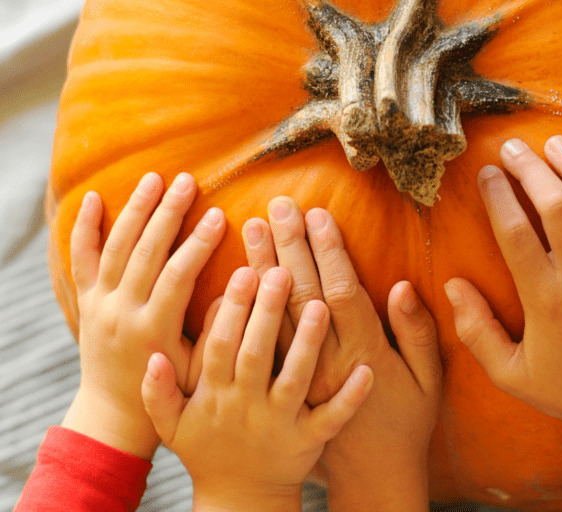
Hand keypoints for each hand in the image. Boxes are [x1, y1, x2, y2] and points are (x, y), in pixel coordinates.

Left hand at [62, 172, 224, 459]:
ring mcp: (99, 304)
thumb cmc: (170, 390)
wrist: (114, 410)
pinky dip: (83, 227)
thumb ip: (219, 332)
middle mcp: (121, 312)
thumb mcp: (200, 369)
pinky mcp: (86, 301)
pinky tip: (92, 198)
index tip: (219, 216)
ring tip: (154, 179)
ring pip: (115, 247)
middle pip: (145, 251)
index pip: (177, 275)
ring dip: (135, 210)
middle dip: (168, 213)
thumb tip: (240, 290)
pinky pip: (81, 259)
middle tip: (187, 182)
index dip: (198, 244)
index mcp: (153, 328)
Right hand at [141, 265, 372, 511]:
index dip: (231, 309)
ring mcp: (280, 424)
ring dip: (307, 344)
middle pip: (256, 353)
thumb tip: (152, 355)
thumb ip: (158, 391)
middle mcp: (246, 406)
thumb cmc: (207, 450)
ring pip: (294, 379)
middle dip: (268, 312)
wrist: (239, 499)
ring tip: (321, 305)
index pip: (220, 344)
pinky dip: (350, 398)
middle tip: (282, 270)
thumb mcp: (172, 425)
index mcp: (214, 395)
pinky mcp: (309, 442)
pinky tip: (368, 372)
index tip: (244, 270)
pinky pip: (332, 419)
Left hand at [242, 202, 440, 509]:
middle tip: (276, 207)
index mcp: (363, 355)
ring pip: (271, 320)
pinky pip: (254, 355)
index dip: (328, 251)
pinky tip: (230, 285)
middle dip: (289, 248)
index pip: (340, 292)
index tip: (317, 214)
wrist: (372, 480)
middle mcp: (324, 364)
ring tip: (251, 231)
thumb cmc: (406, 427)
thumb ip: (416, 334)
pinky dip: (241, 320)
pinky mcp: (278, 394)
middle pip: (300, 297)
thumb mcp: (428, 383)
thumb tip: (402, 286)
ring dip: (260, 274)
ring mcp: (296, 380)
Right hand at [444, 135, 561, 436]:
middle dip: (532, 170)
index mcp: (545, 298)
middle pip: (557, 206)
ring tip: (556, 143)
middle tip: (513, 147)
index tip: (486, 173)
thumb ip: (475, 330)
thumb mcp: (508, 372)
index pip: (515, 232)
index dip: (497, 196)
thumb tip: (452, 285)